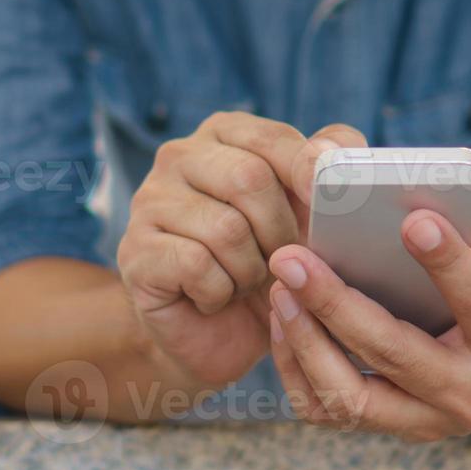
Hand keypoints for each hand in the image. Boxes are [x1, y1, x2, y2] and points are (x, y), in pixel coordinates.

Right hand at [117, 112, 365, 387]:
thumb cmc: (266, 266)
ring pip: (225, 228)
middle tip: (281, 262)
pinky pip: (196, 265)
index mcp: (225, 135)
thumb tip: (335, 149)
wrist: (213, 335)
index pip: (272, 139)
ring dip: (250, 270)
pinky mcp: (135, 249)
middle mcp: (180, 156)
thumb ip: (324, 174)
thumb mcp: (306, 219)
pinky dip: (220, 292)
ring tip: (244, 282)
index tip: (328, 204)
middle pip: (248, 179)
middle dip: (279, 232)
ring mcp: (150, 201)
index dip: (307, 173)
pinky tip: (213, 297)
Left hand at [265, 211, 470, 438]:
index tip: (412, 221)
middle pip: (393, 354)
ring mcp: (422, 421)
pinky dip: (295, 365)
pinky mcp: (385, 428)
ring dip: (305, 340)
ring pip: (349, 396)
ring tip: (280, 288)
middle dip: (335, 304)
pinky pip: (325, 408)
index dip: (449, 264)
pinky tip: (284, 317)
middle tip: (291, 259)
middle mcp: (466, 396)